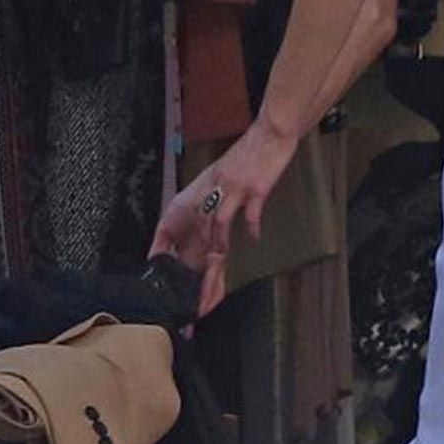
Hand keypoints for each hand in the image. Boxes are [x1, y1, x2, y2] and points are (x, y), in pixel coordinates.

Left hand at [149, 119, 299, 317]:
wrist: (270, 132)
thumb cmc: (248, 157)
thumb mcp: (221, 181)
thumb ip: (214, 208)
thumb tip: (212, 240)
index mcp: (199, 196)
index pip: (176, 234)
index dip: (174, 267)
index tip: (179, 295)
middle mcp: (211, 195)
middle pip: (199, 243)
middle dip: (197, 283)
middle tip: (196, 311)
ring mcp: (232, 191)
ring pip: (217, 231)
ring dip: (216, 261)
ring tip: (213, 289)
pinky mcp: (254, 187)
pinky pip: (249, 209)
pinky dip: (252, 225)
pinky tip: (253, 238)